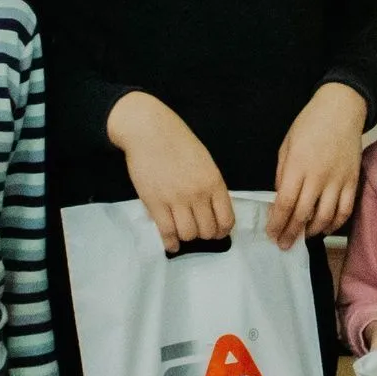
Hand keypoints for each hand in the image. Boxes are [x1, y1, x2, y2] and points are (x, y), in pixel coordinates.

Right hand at [108, 93, 231, 253]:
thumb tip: (212, 210)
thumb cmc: (178, 142)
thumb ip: (210, 186)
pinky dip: (170, 243)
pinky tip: (171, 244)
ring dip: (187, 237)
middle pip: (207, 231)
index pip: (226, 219)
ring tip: (183, 232)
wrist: (149, 131)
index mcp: (214, 182)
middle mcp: (198, 193)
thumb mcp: (205, 161)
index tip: (217, 232)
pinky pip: (166, 232)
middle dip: (204, 235)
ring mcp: (176, 199)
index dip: (222, 231)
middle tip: (198, 231)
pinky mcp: (155, 203)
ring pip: (188, 234)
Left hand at [270, 83, 366, 247]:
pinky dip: (335, 223)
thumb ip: (283, 174)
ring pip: (325, 216)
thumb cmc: (309, 124)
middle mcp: (318, 177)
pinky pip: (345, 210)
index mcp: (298, 166)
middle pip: (303, 214)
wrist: (341, 110)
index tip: (272, 233)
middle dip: (291, 233)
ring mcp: (338, 180)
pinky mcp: (352, 181)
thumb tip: (281, 198)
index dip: (277, 222)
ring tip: (303, 236)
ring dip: (312, 231)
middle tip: (284, 244)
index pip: (285, 203)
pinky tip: (325, 228)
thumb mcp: (286, 145)